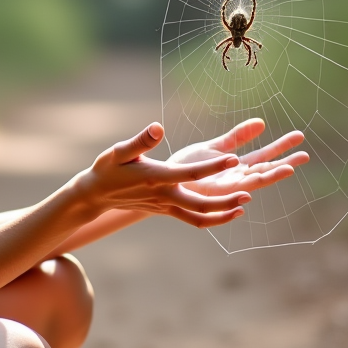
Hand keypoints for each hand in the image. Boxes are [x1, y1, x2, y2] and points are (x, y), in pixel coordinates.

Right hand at [68, 123, 251, 228]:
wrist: (97, 194)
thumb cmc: (108, 168)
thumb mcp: (119, 151)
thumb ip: (140, 140)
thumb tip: (157, 128)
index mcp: (156, 177)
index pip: (190, 173)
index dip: (213, 167)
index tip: (233, 158)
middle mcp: (164, 195)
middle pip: (201, 203)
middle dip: (226, 200)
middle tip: (250, 192)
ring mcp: (166, 206)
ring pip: (200, 216)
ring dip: (223, 213)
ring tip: (244, 205)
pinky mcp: (167, 210)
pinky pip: (193, 219)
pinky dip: (212, 219)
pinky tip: (229, 212)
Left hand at [168, 118, 307, 197]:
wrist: (159, 178)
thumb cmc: (188, 165)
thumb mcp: (216, 147)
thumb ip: (237, 137)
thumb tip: (262, 122)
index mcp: (237, 167)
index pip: (264, 156)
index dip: (281, 147)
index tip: (299, 137)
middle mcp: (234, 180)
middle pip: (264, 170)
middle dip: (284, 163)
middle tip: (305, 155)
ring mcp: (223, 189)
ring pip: (250, 184)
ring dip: (269, 178)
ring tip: (288, 169)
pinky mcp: (208, 196)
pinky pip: (225, 196)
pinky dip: (238, 195)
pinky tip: (250, 192)